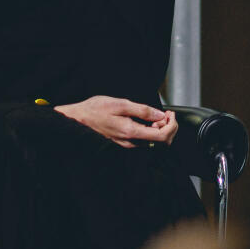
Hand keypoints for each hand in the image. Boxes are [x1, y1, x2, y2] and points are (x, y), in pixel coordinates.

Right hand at [54, 96, 178, 147]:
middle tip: (166, 113)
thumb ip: (142, 110)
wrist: (77, 119)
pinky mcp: (124, 143)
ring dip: (160, 129)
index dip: (171, 125)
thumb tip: (160, 115)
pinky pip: (144, 141)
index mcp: (131, 132)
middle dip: (168, 127)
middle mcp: (131, 143)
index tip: (170, 113)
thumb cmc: (95, 109)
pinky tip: (147, 120)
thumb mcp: (120, 104)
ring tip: (156, 115)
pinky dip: (151, 131)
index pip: (162, 136)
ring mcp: (127, 144)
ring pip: (153, 142)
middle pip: (161, 142)